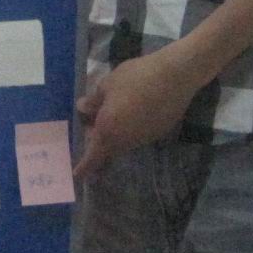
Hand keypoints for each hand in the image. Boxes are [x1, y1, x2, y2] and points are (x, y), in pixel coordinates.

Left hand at [73, 45, 208, 179]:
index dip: (84, 167)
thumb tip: (83, 109)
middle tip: (90, 128)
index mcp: (108, 131)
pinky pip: (138, 136)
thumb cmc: (136, 77)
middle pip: (108, 150)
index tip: (77, 176)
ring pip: (124, 143)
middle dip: (98, 144)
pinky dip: (130, 129)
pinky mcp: (160, 132)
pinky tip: (134, 111)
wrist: (175, 76)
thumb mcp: (108, 84)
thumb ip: (94, 101)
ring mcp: (145, 139)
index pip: (93, 156)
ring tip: (111, 115)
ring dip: (115, 135)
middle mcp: (126, 141)